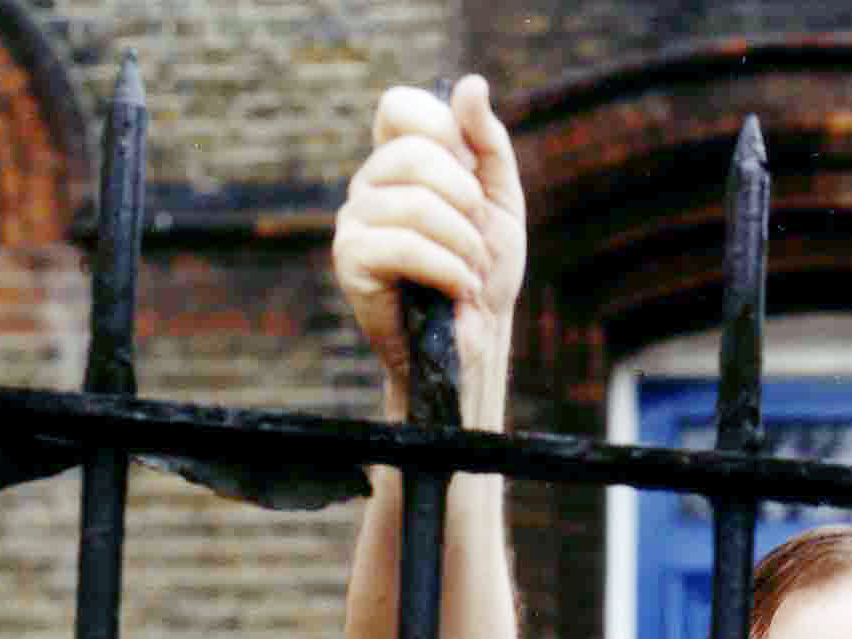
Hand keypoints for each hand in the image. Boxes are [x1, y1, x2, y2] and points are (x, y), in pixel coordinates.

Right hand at [333, 76, 526, 420]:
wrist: (477, 341)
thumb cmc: (484, 272)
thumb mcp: (500, 201)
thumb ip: (488, 143)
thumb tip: (471, 84)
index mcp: (398, 161)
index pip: (400, 107)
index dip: (445, 136)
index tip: (471, 182)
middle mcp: (369, 183)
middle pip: (414, 153)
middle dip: (467, 201)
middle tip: (479, 240)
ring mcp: (354, 220)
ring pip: (415, 203)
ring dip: (464, 245)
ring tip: (472, 274)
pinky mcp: (351, 260)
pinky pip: (402, 244)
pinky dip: (447, 269)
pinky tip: (459, 291)